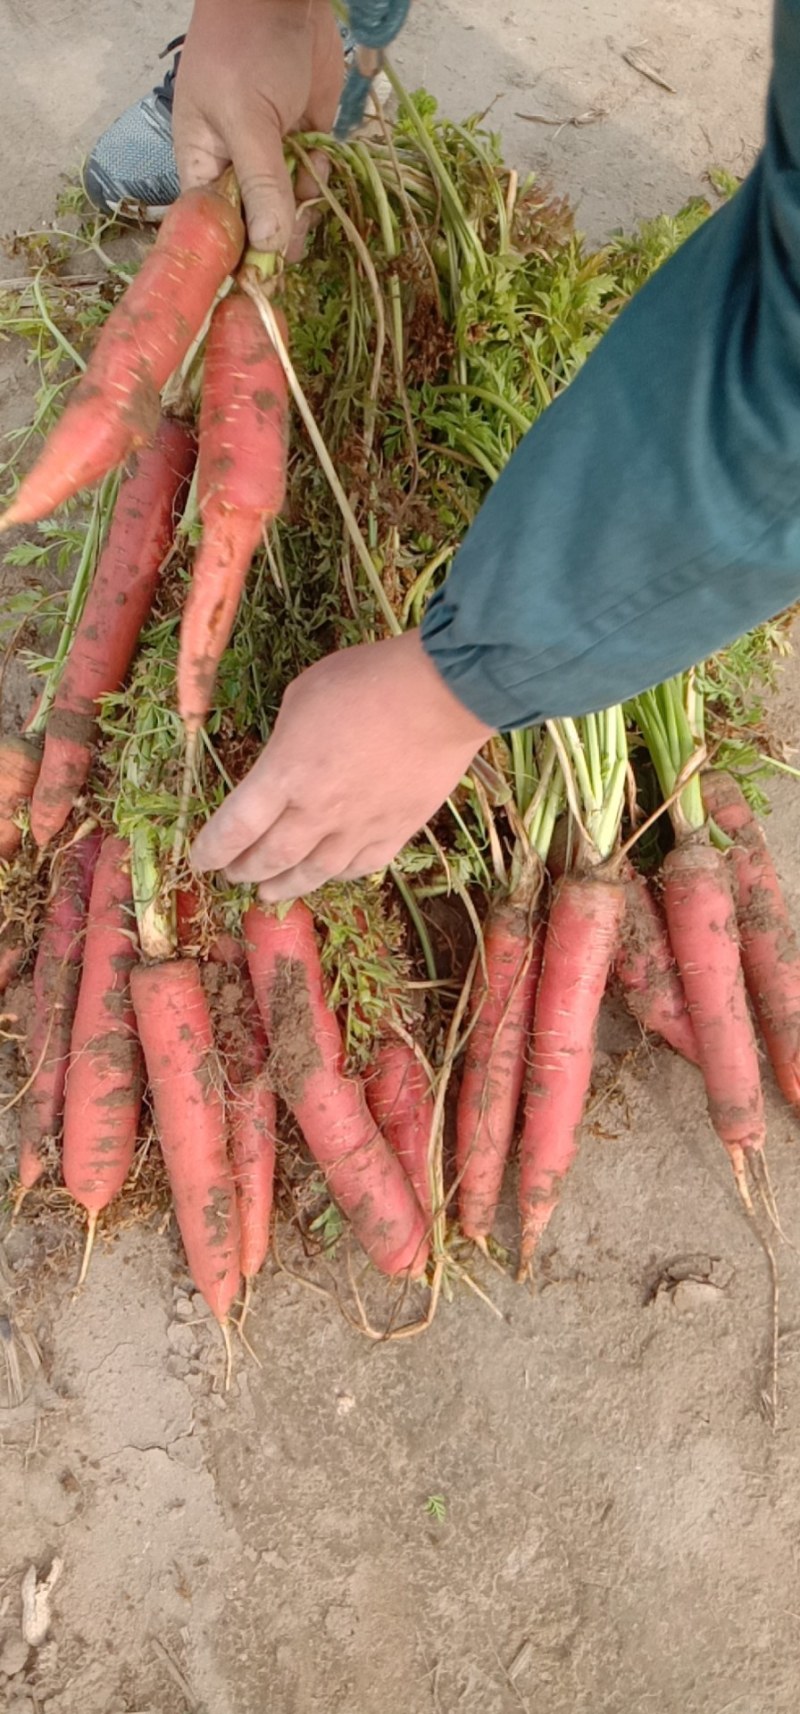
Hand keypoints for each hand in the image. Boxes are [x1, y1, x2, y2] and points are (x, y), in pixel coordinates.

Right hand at [172, 0, 344, 252]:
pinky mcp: (305, 143)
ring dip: (304, 208)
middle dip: (275, 237)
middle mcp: (236, 169)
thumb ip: (260, 183)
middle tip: (294, 234)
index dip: (233, 256)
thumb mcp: (247, 119)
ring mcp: (272, 158)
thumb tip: (269, 245)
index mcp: (203, 165)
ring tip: (306, 175)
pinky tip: (318, 154)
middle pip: (255, 227)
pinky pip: (314, 182)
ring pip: (289, 210)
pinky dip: (321, 179)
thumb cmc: (245, 48)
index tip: (256, 280)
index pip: (214, 229)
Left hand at [191, 632, 494, 899]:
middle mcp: (317, 812)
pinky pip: (360, 866)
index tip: (201, 859)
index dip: (212, 849)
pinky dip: (337, 875)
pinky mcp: (396, 831)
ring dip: (285, 886)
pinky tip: (329, 875)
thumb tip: (285, 761)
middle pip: (270, 857)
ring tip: (269, 892)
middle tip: (234, 874)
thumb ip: (285, 741)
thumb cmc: (365, 680)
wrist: (440, 695)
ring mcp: (358, 827)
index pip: (235, 828)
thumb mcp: (303, 696)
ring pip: (313, 873)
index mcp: (285, 774)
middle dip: (245, 869)